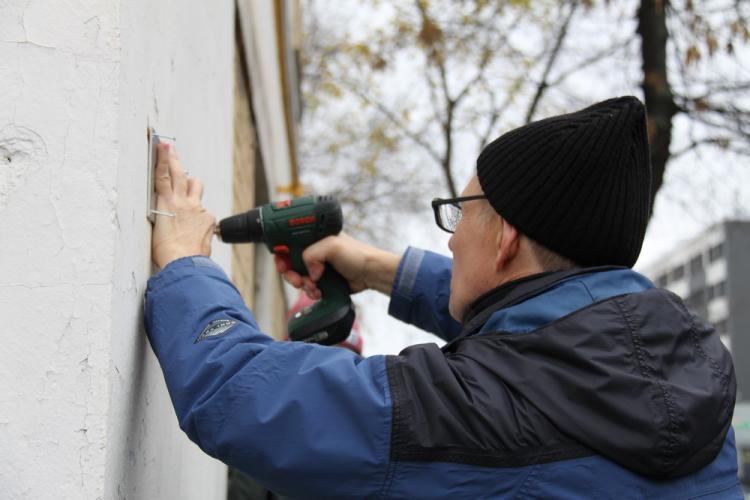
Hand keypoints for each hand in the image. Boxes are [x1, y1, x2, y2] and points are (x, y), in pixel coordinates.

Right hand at [151, 143, 215, 267]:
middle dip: (174, 159)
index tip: (163, 144)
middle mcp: (183, 202)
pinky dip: (200, 215)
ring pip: (196, 186)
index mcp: (166, 204)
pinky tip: (195, 229)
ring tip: (185, 190)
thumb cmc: (165, 252)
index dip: (163, 158)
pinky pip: (204, 210)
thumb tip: (171, 214)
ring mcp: (198, 209)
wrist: (183, 263)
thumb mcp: (157, 229)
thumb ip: (165, 214)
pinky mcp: (209, 218)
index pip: (163, 175)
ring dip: (191, 185)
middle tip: (171, 148)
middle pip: (179, 173)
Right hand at [274, 233, 400, 298]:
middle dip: (291, 274)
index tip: (282, 265)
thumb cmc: (357, 254)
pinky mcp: (323, 280)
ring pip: (298, 277)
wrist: (371, 274)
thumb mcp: (332, 246)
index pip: (289, 243)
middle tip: (297, 280)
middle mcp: (314, 251)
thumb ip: (312, 254)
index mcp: (314, 237)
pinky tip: (318, 292)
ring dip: (302, 285)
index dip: (282, 255)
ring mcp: (318, 266)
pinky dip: (310, 292)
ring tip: (312, 287)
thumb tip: (308, 272)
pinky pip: (308, 288)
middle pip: (290, 263)